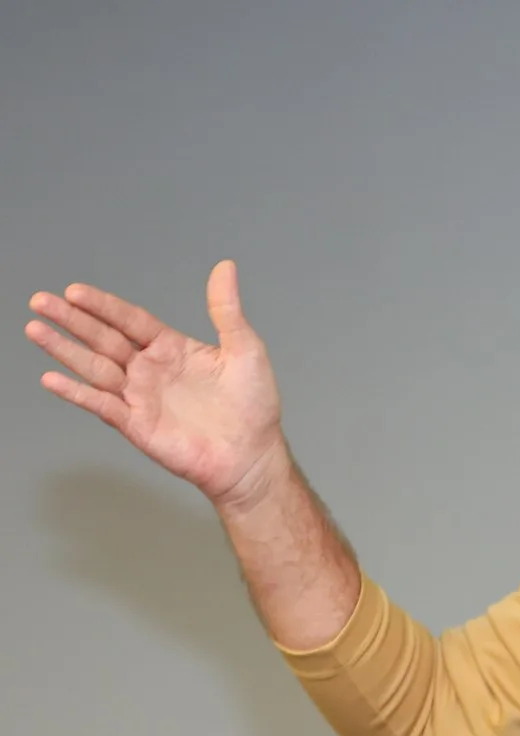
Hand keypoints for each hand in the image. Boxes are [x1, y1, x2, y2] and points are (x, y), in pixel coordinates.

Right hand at [25, 259, 288, 506]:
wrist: (252, 454)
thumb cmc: (253, 404)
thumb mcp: (245, 349)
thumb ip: (227, 310)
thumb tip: (226, 267)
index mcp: (172, 348)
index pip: (131, 320)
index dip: (104, 305)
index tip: (75, 290)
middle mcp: (150, 370)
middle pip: (104, 339)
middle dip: (72, 320)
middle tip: (41, 301)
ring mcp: (140, 397)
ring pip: (94, 368)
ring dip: (64, 349)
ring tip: (35, 329)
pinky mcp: (137, 425)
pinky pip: (102, 405)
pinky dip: (76, 393)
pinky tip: (52, 378)